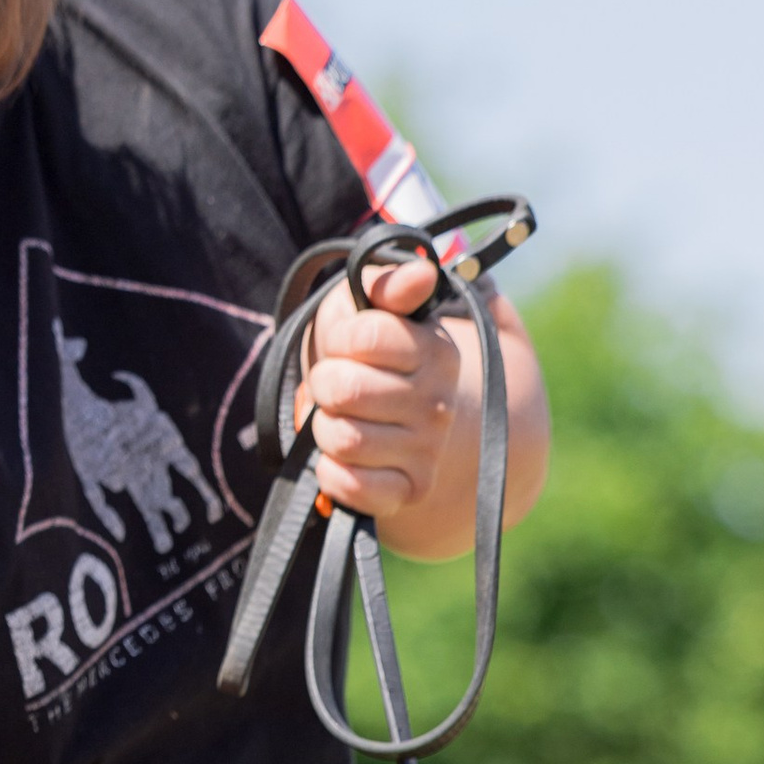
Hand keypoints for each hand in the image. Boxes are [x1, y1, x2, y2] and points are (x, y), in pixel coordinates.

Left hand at [297, 253, 464, 539]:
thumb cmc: (366, 353)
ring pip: (344, 440)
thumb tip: (422, 272)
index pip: (365, 337)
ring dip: (323, 429)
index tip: (345, 345)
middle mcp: (440, 403)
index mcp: (437, 351)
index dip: (340, 338)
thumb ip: (388, 285)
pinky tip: (338, 458)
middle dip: (324, 384)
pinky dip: (331, 473)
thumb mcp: (369, 306)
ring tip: (337, 419)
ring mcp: (428, 450)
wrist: (384, 415)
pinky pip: (354, 487)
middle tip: (334, 385)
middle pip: (346, 391)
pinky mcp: (411, 490)